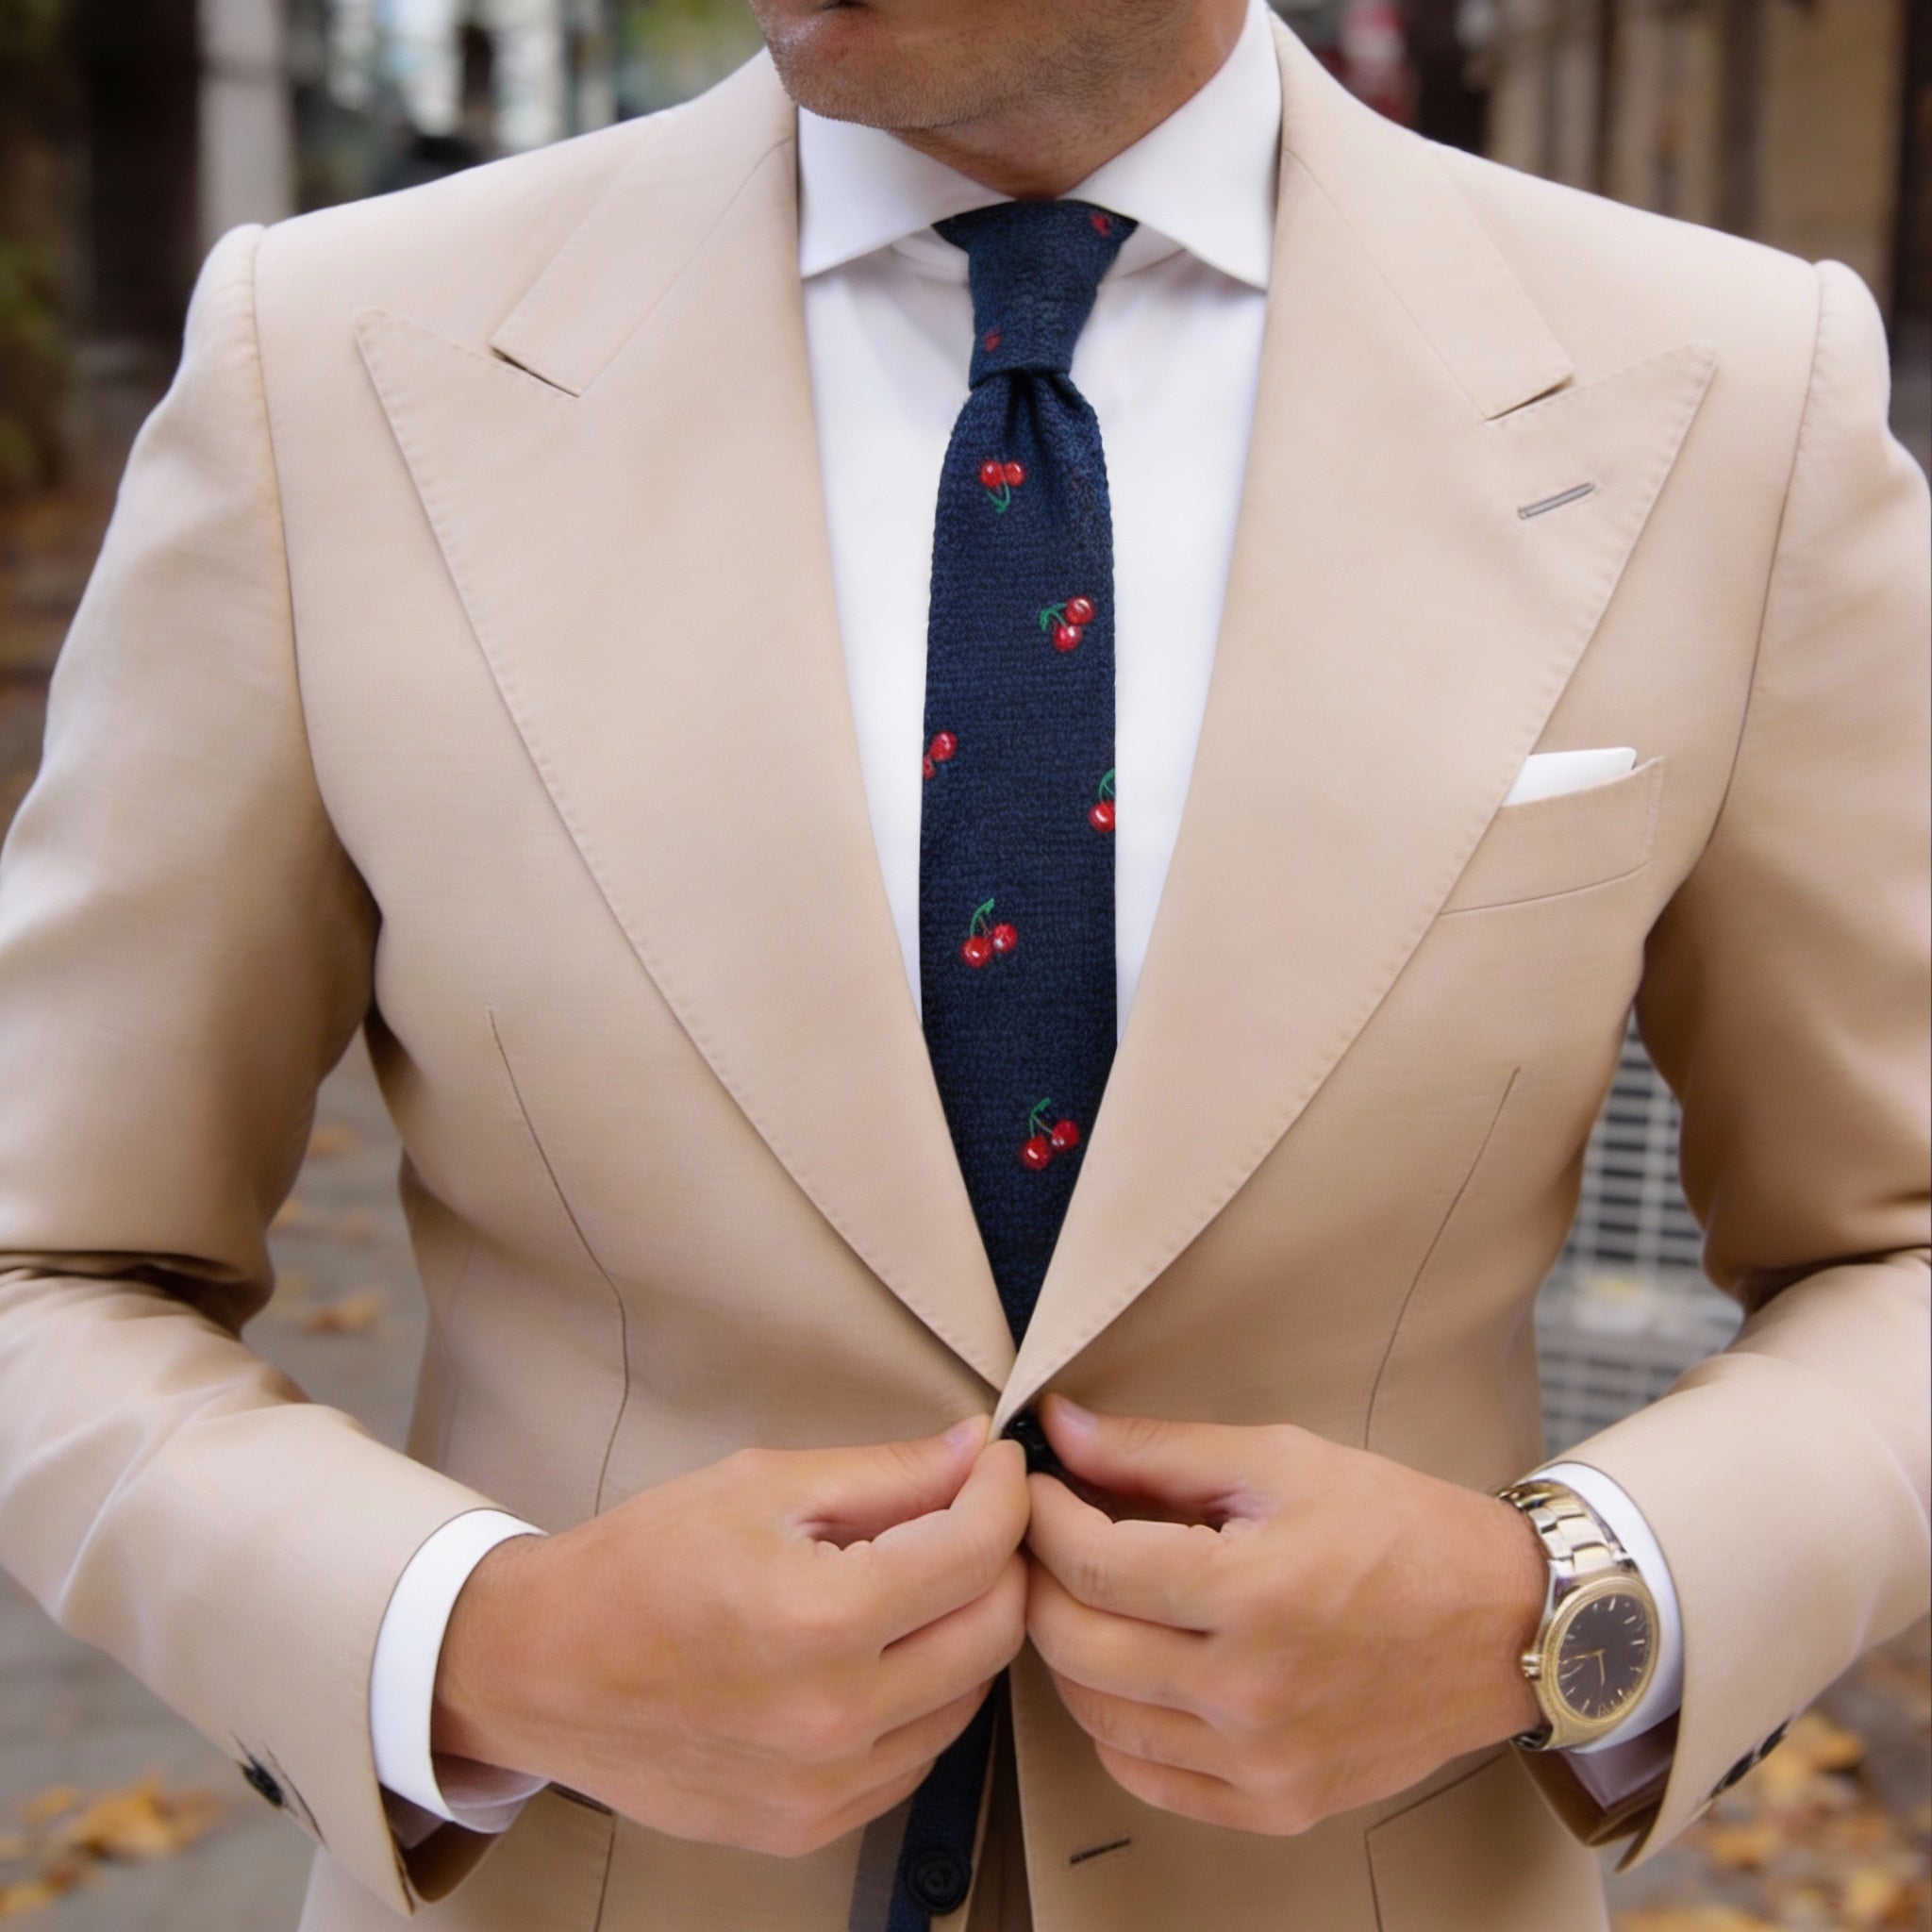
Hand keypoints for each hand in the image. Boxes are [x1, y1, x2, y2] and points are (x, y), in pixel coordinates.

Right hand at [433, 1418, 1028, 1855]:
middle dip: (1001, 1559)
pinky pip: (916, 1756)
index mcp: (820, 1619)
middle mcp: (834, 1718)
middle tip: (972, 1515)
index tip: (997, 1465)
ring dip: (966, 1630)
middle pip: (994, 1632)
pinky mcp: (809, 1826)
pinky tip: (881, 1652)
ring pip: (967, 1700)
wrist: (540, 1670)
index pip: (977, 1551)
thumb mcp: (763, 1486)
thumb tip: (976, 1452)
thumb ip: (887, 1473)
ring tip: (920, 1580)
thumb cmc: (640, 1565)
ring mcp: (824, 1788)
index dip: (1004, 1492)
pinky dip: (923, 1698)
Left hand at [1024, 1397, 1545, 1834]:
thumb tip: (1061, 1428)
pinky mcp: (1277, 1804)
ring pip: (1097, 1717)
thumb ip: (1158, 1450)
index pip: (1090, 1563)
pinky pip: (1146, 1778)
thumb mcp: (1281, 1460)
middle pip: (1076, 1645)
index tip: (1034, 1487)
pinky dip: (1114, 1725)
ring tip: (1087, 1596)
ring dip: (1069, 1651)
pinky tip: (1129, 1671)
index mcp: (1252, 1594)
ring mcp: (1262, 1761)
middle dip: (1040, 1580)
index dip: (1042, 1517)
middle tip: (1045, 1537)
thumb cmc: (1400, 1530)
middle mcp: (1251, 1692)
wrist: (1505, 1625)